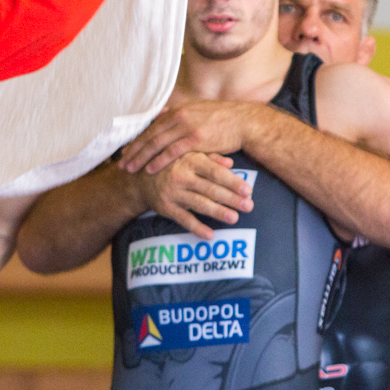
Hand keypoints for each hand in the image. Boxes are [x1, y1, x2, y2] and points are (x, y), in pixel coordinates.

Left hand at [122, 101, 260, 175]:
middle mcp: (179, 116)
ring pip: (157, 143)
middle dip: (134, 149)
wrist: (244, 121)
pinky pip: (172, 151)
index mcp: (179, 110)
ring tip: (129, 168)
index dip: (138, 139)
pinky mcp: (196, 138)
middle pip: (150, 134)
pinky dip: (158, 160)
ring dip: (141, 157)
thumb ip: (182, 115)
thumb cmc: (224, 120)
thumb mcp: (199, 112)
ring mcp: (186, 126)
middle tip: (121, 161)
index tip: (127, 149)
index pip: (152, 126)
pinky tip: (149, 169)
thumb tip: (166, 114)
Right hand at [134, 152, 252, 238]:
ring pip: (199, 204)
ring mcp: (173, 193)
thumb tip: (231, 163)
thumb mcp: (190, 154)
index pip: (216, 172)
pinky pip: (184, 220)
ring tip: (235, 218)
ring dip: (218, 212)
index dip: (233, 182)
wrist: (140, 175)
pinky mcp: (165, 207)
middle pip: (210, 189)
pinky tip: (210, 235)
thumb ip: (211, 158)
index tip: (248, 190)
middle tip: (249, 206)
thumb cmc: (172, 163)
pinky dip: (197, 228)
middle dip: (231, 199)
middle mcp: (182, 176)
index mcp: (191, 160)